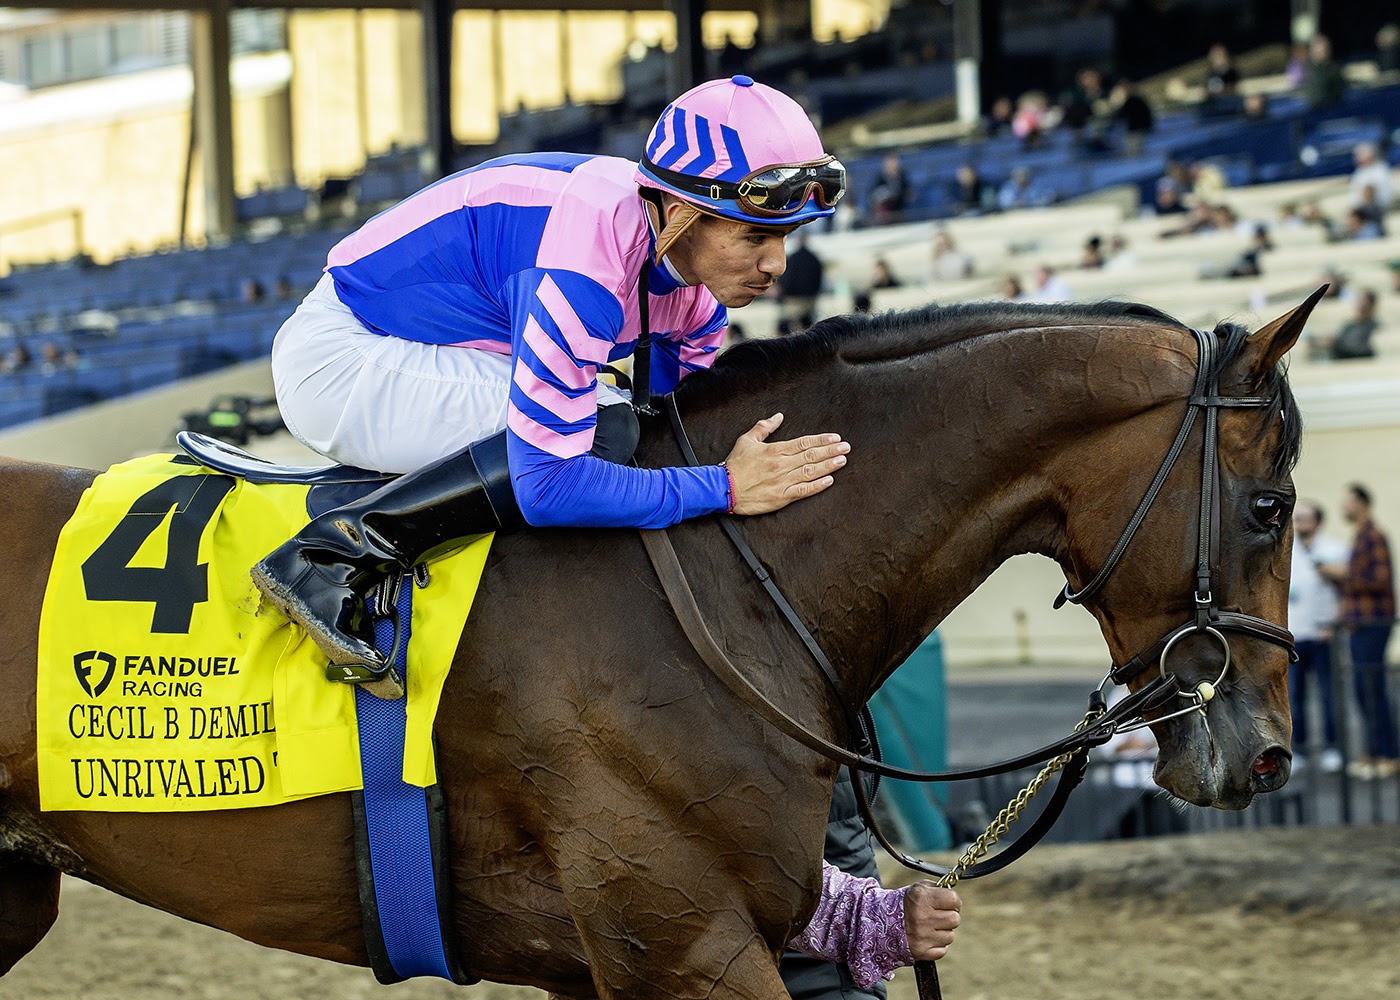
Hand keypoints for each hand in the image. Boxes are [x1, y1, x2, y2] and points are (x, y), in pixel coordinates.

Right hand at [722, 413, 848, 515]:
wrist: (723, 488)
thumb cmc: (735, 465)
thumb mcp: (746, 440)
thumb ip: (764, 427)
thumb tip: (778, 416)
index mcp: (775, 450)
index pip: (804, 443)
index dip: (821, 440)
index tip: (835, 438)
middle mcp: (782, 465)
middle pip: (811, 456)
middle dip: (830, 451)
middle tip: (846, 447)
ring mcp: (783, 481)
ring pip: (811, 472)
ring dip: (828, 465)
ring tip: (842, 460)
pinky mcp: (781, 497)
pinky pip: (803, 490)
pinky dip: (817, 486)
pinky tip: (829, 480)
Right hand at [903, 881, 961, 961]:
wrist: (885, 922)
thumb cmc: (908, 903)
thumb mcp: (920, 888)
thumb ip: (939, 889)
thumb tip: (956, 897)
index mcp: (921, 898)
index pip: (954, 899)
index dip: (953, 901)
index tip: (948, 902)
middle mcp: (922, 917)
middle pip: (955, 919)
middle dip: (949, 916)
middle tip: (938, 915)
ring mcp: (922, 936)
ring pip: (950, 936)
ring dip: (943, 932)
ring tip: (930, 927)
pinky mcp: (922, 951)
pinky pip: (943, 950)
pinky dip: (937, 945)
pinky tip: (927, 938)